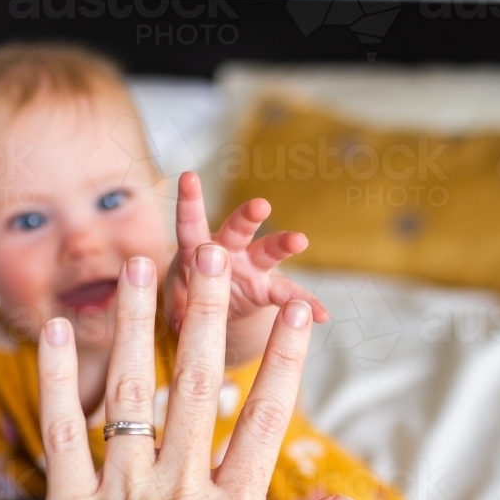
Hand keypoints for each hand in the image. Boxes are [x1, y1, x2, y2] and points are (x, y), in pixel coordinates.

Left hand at [38, 246, 353, 499]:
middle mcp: (180, 486)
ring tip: (142, 267)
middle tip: (211, 255)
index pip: (267, 418)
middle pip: (197, 385)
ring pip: (131, 394)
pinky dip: (57, 381)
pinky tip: (57, 330)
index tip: (297, 312)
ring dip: (138, 326)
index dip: (285, 359)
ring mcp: (123, 491)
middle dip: (207, 315)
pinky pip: (62, 434)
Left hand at [163, 171, 328, 334]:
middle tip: (259, 206)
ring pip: (269, 250)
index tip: (189, 178)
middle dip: (248, 216)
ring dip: (283, 244)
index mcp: (198, 248)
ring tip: (299, 240)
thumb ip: (178, 309)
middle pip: (238, 228)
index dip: (190, 202)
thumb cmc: (189, 292)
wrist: (213, 305)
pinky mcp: (268, 289)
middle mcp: (229, 249)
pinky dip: (306, 304)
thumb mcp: (177, 301)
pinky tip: (321, 314)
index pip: (192, 224)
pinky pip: (289, 296)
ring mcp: (252, 266)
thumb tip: (180, 321)